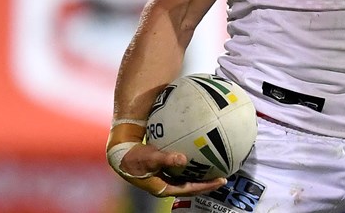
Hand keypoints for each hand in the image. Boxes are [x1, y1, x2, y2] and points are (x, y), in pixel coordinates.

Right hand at [111, 143, 225, 197]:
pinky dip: (190, 167)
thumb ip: (166, 159)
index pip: (191, 189)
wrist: (121, 155)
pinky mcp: (162, 172)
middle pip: (191, 187)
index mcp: (164, 188)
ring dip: (199, 176)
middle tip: (223, 177)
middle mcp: (166, 186)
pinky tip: (198, 157)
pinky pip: (181, 171)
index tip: (221, 180)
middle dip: (207, 183)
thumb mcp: (150, 158)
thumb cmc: (134, 158)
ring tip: (214, 169)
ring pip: (186, 180)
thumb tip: (183, 159)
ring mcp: (165, 179)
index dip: (206, 186)